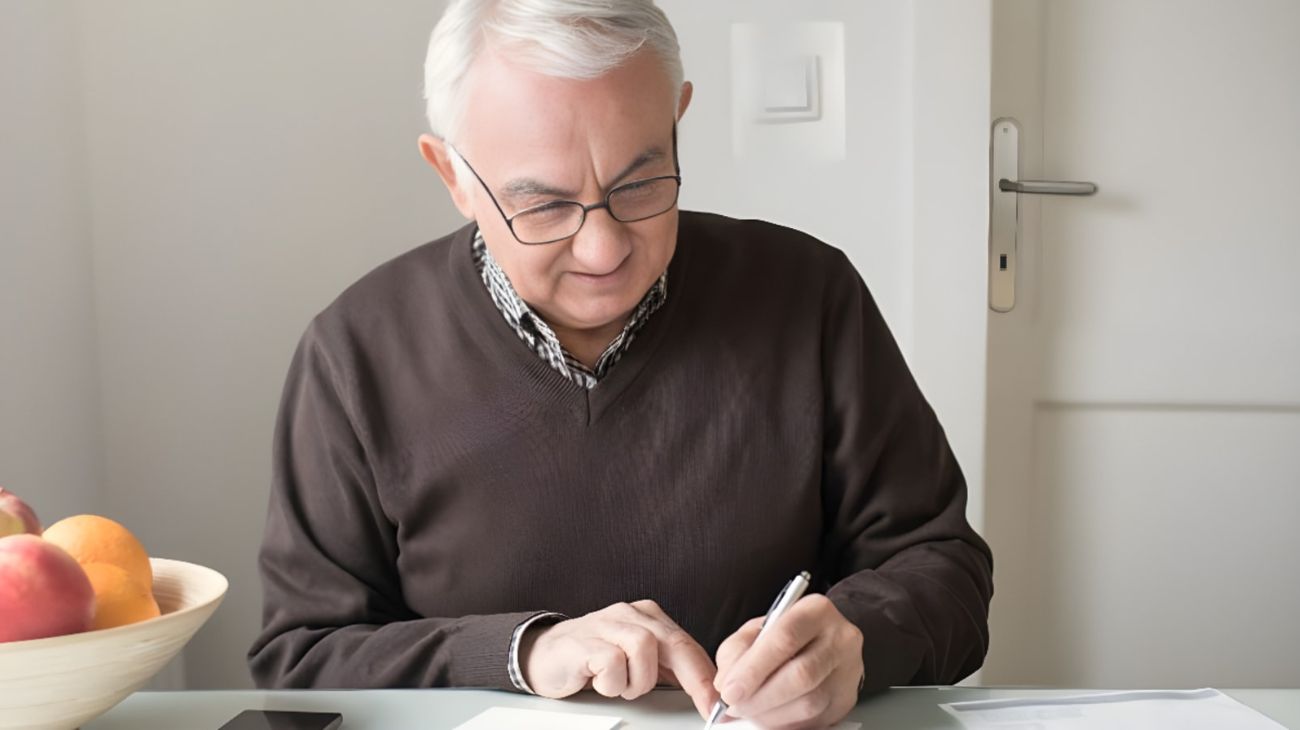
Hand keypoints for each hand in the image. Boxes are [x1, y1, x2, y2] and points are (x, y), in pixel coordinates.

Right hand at [519, 600, 720, 717]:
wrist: (543, 656)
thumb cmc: (593, 659)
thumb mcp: (637, 663)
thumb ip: (667, 669)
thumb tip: (705, 689)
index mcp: (648, 617)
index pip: (687, 644)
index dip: (707, 675)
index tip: (721, 703)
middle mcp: (630, 614)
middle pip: (674, 641)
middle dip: (696, 679)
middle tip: (706, 706)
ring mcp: (606, 624)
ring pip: (644, 649)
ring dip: (637, 681)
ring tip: (621, 686)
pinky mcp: (584, 641)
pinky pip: (612, 662)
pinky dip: (612, 682)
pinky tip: (600, 681)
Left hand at [713, 594, 863, 728]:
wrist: (824, 643)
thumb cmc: (787, 635)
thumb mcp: (758, 630)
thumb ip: (738, 651)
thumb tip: (726, 684)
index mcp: (815, 610)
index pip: (785, 638)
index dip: (753, 668)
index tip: (729, 690)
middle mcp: (839, 638)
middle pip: (800, 674)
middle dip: (760, 696)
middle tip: (734, 706)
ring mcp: (848, 671)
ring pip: (809, 702)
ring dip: (771, 714)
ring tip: (749, 712)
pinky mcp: (846, 699)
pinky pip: (815, 720)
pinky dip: (785, 722)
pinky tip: (769, 717)